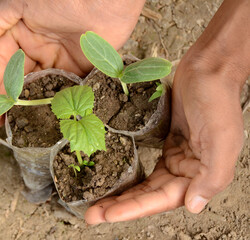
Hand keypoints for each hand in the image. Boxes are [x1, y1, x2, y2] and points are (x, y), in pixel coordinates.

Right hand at [0, 0, 144, 127]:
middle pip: (17, 80)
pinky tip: (49, 119)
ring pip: (39, 88)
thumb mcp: (23, 2)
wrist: (107, 0)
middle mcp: (38, 49)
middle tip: (0, 124)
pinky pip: (64, 90)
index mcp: (21, 34)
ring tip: (22, 126)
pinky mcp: (79, 70)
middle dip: (7, 102)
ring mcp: (59, 61)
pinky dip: (56, 104)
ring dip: (30, 106)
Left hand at [85, 0, 248, 224]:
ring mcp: (173, 156)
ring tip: (95, 201)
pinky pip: (143, 163)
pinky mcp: (162, 141)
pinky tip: (111, 176)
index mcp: (200, 174)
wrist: (207, 69)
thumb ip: (212, 176)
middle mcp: (186, 170)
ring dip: (121, 192)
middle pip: (148, 195)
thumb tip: (193, 206)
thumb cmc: (217, 100)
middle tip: (92, 214)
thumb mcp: (222, 139)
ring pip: (143, 183)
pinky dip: (128, 172)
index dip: (133, 208)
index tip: (106, 214)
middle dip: (120, 206)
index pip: (161, 199)